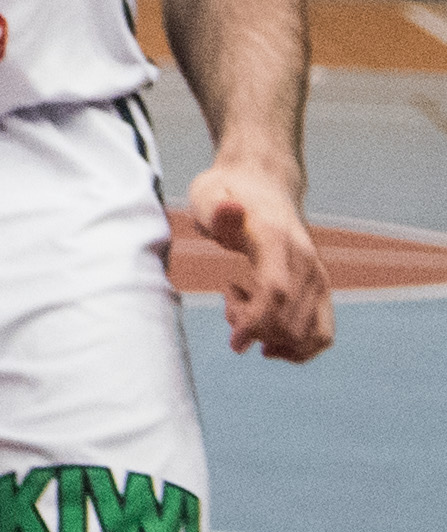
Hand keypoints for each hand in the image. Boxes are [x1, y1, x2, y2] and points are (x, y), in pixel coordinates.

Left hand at [183, 162, 335, 362]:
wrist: (260, 185)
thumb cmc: (226, 193)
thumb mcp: (209, 196)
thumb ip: (217, 210)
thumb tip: (231, 210)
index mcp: (278, 242)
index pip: (275, 293)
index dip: (255, 322)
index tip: (234, 341)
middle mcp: (307, 263)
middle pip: (289, 322)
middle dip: (254, 330)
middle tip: (229, 305)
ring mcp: (319, 277)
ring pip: (307, 335)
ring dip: (272, 339)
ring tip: (245, 311)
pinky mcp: (321, 289)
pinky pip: (322, 334)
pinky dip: (295, 346)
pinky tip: (266, 329)